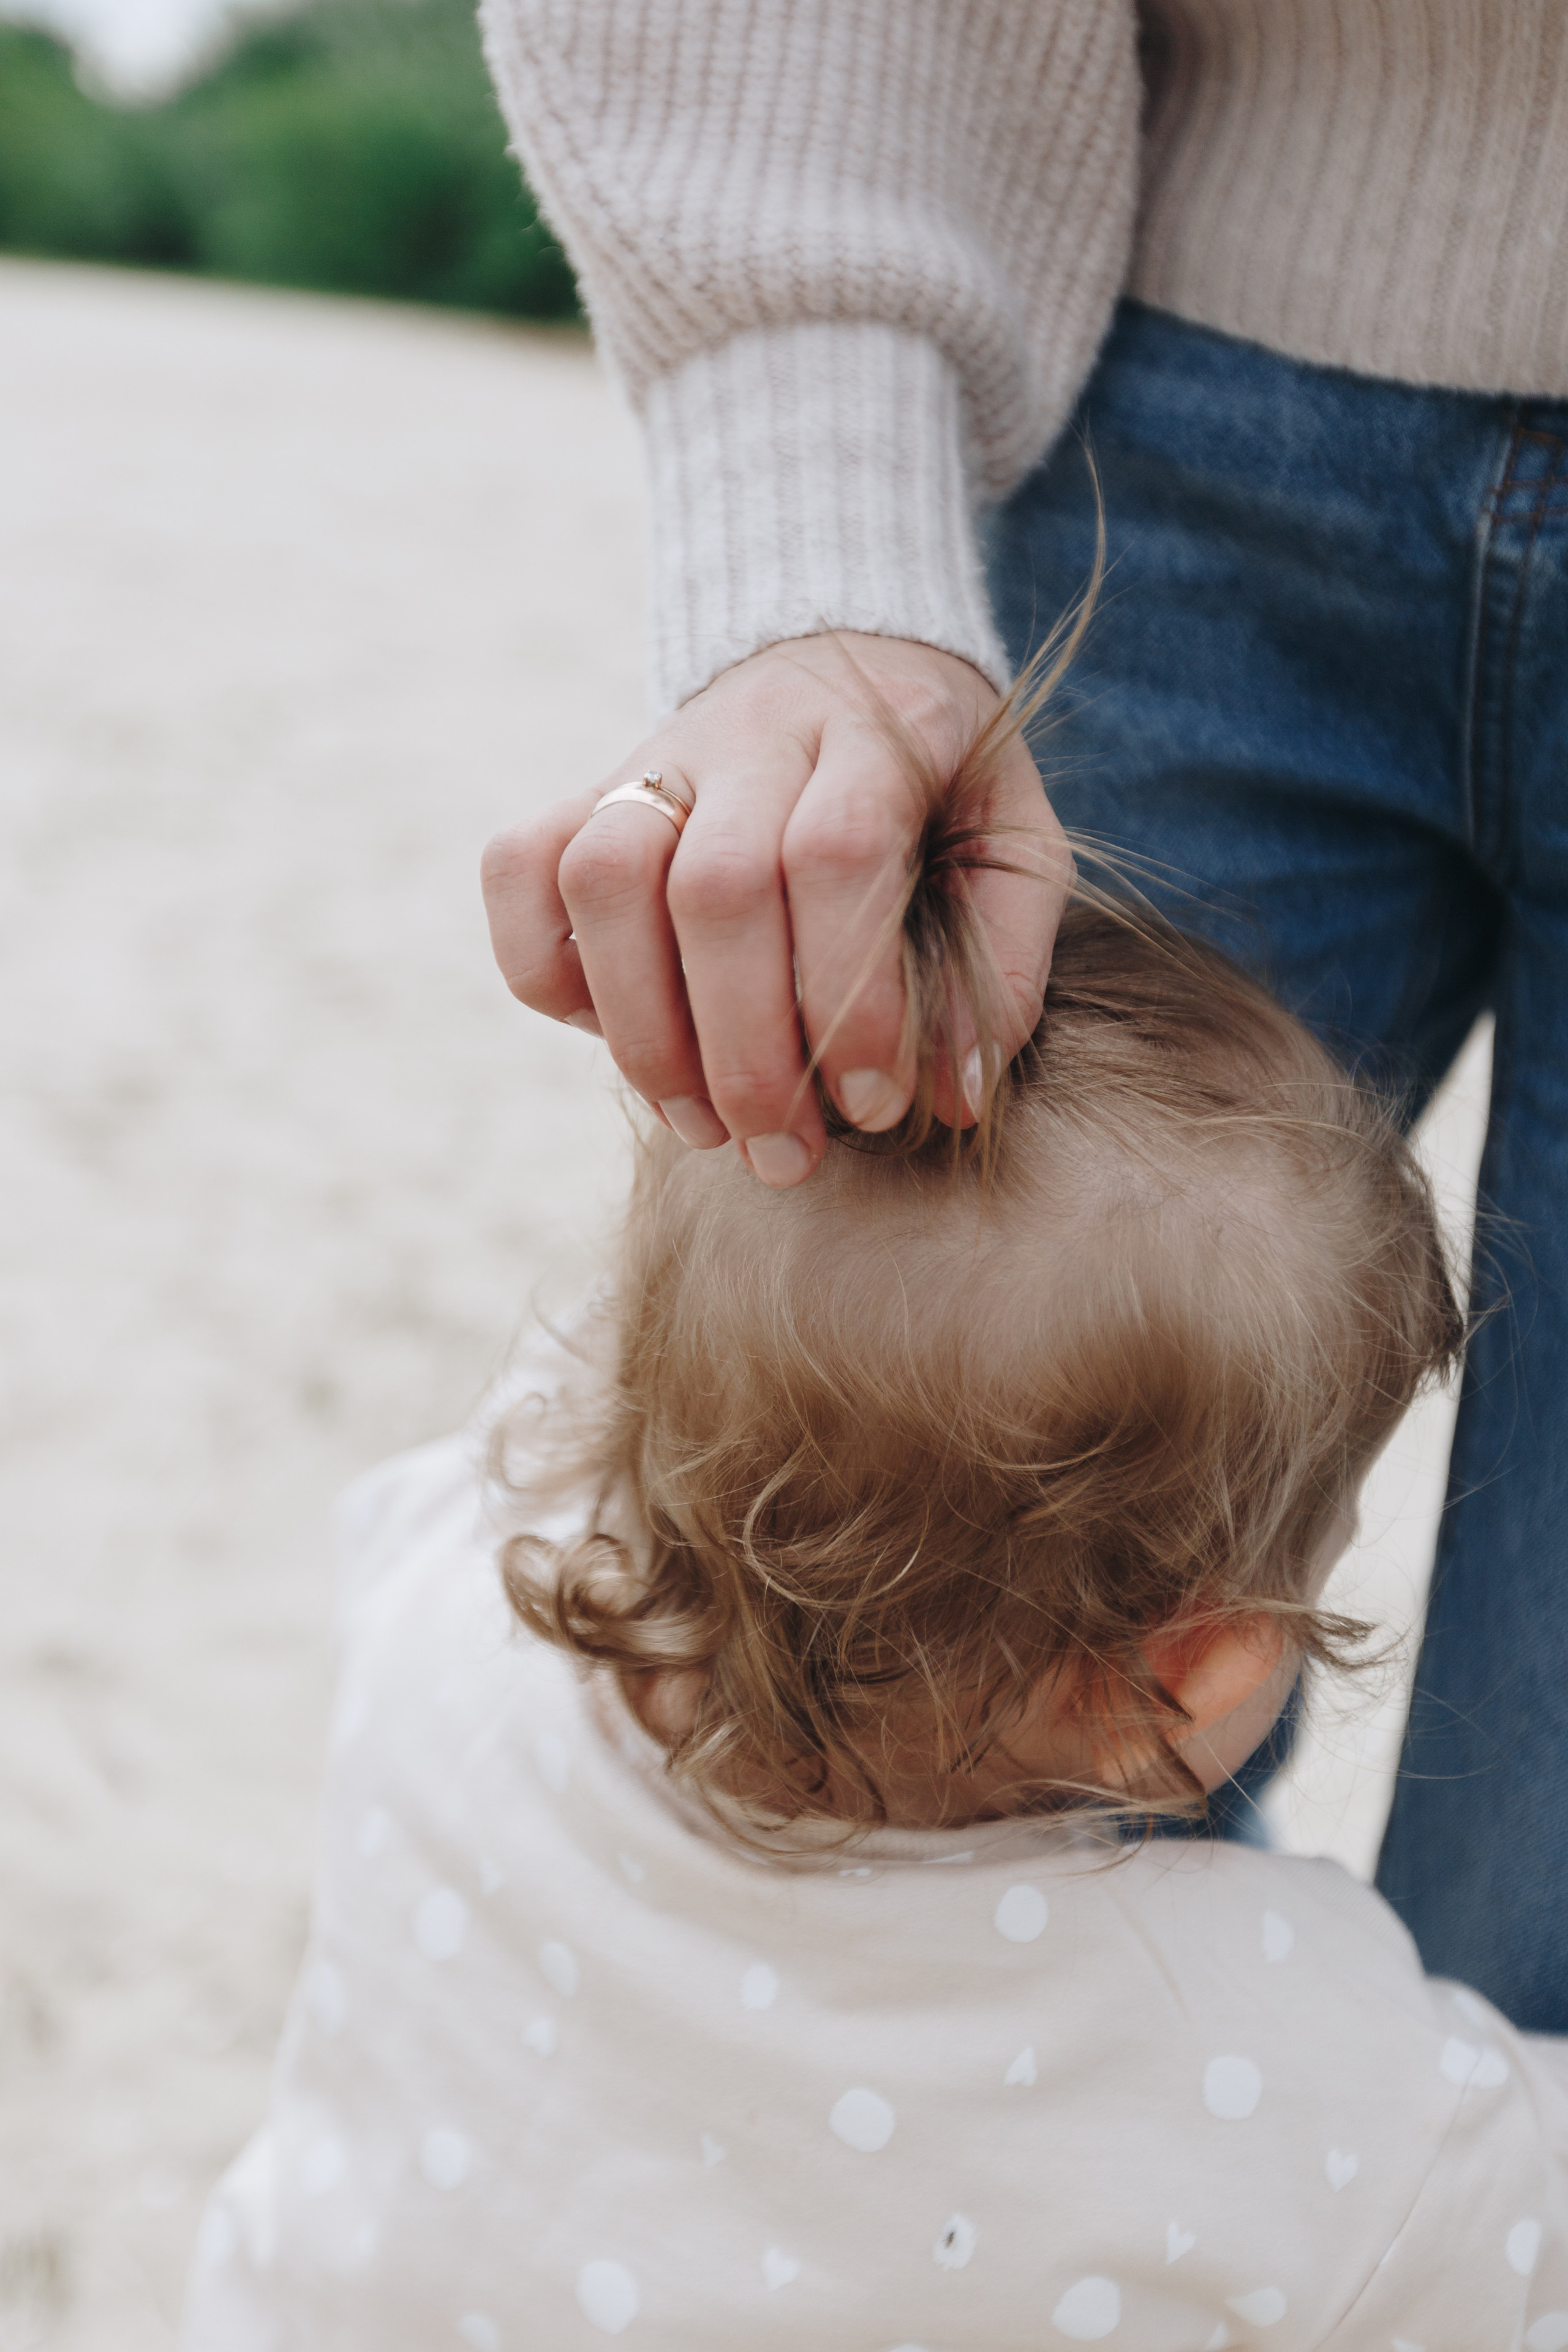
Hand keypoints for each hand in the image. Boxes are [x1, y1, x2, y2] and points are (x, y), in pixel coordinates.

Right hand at [481, 633, 1071, 1185]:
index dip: (849, 1000)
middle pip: (713, 886)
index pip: (836, 856)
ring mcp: (655, 756)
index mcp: (875, 733)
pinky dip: (545, 970)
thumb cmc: (943, 783)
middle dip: (745, 1051)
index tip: (875, 1105)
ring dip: (643, 1030)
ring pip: (601, 876)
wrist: (853, 657)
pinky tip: (617, 1038)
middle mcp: (753, 733)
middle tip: (786, 1154)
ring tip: (702, 1125)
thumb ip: (1001, 962)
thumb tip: (956, 1099)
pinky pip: (519, 869)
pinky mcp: (586, 789)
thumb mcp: (1014, 846)